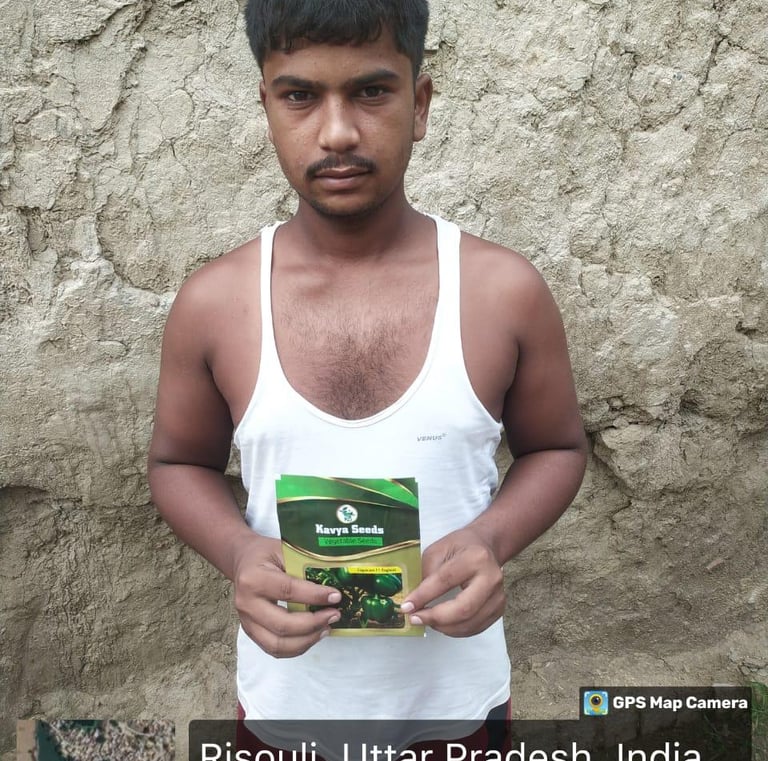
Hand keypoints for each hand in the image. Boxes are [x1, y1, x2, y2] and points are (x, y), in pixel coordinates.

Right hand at [232, 534, 341, 657]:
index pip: (288, 591)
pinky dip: (297, 647)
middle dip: (313, 623)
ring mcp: (247, 621)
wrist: (243, 562)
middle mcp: (246, 603)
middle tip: (334, 615)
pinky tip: (313, 635)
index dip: (314, 596)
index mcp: (254, 578)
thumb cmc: (266, 555)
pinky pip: (274, 649)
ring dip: (307, 639)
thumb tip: (332, 584)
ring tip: (326, 627)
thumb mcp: (283, 550)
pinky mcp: (251, 632)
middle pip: (282, 625)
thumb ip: (303, 566)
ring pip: (278, 644)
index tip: (335, 596)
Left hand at [401, 527, 505, 636]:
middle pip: (463, 609)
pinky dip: (455, 630)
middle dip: (435, 618)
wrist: (485, 546)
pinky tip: (442, 623)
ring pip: (469, 622)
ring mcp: (498, 596)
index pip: (446, 581)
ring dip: (443, 627)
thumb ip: (427, 574)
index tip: (407, 607)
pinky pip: (475, 627)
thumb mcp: (438, 550)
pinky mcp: (499, 609)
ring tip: (426, 620)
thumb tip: (414, 602)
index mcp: (475, 558)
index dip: (424, 596)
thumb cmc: (459, 547)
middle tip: (415, 619)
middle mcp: (492, 578)